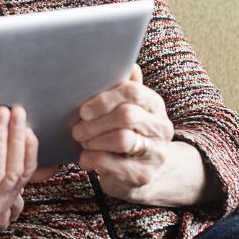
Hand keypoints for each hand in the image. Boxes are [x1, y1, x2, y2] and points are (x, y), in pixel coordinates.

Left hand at [73, 64, 214, 205]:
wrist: (143, 173)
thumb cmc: (127, 133)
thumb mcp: (127, 109)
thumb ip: (124, 87)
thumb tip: (128, 63)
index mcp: (154, 105)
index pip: (133, 91)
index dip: (104, 99)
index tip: (84, 110)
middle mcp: (161, 128)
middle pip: (127, 115)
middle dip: (95, 122)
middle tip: (78, 129)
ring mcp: (156, 153)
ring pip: (122, 139)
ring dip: (94, 140)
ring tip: (83, 142)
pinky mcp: (144, 175)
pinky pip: (113, 164)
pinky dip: (92, 159)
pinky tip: (85, 158)